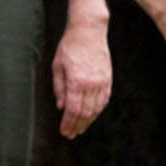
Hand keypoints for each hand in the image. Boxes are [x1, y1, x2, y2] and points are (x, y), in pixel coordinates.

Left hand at [52, 17, 112, 138]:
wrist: (89, 31)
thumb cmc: (69, 47)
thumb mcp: (57, 66)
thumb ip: (59, 88)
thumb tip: (61, 107)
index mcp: (76, 81)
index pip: (73, 110)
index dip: (68, 123)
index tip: (64, 131)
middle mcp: (91, 84)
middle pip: (85, 112)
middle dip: (77, 126)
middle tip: (71, 134)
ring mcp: (102, 81)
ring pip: (96, 108)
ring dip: (88, 121)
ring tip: (80, 128)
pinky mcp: (108, 79)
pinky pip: (104, 100)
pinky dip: (98, 111)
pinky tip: (92, 116)